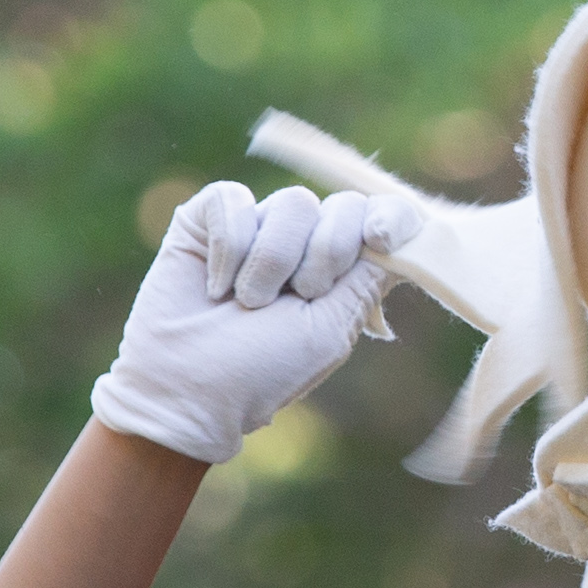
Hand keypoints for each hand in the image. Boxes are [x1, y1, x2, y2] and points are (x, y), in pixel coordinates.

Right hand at [89, 183, 410, 465]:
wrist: (186, 390)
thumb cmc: (259, 372)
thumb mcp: (328, 330)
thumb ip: (365, 280)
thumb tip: (400, 236)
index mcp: (342, 273)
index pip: (384, 220)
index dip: (393, 217)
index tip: (382, 238)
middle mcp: (304, 243)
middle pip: (344, 206)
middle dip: (326, 254)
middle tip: (296, 299)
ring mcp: (257, 225)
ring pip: (293, 202)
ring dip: (272, 262)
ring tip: (246, 303)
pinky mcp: (208, 217)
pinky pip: (234, 198)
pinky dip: (228, 246)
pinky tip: (215, 286)